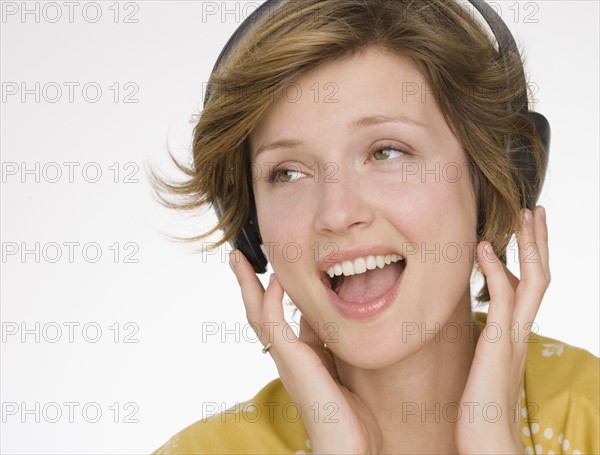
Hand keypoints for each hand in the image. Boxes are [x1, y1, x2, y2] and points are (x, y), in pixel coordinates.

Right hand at [229, 250, 382, 453]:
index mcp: (296, 357)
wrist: (348, 446)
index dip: (270, 293)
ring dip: (249, 284)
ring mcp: (285, 358)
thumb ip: (330, 344)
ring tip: (240, 259)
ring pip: (257, 313)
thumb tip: (328, 317)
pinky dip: (272, 297)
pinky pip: (274, 321)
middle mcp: (285, 356)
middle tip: (237, 258)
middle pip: (257, 312)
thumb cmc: (350, 414)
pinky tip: (277, 278)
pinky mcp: (292, 359)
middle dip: (248, 284)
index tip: (271, 270)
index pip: (275, 318)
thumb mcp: (340, 367)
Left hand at [456, 206, 549, 453]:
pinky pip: (504, 300)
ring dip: (530, 246)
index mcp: (514, 334)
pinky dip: (496, 270)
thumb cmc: (479, 406)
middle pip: (541, 276)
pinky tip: (483, 248)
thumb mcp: (482, 364)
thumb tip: (478, 325)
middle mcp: (520, 332)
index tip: (523, 232)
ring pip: (534, 282)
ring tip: (525, 216)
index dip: (529, 257)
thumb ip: (484, 341)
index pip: (529, 287)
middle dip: (539, 242)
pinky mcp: (499, 345)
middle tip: (535, 211)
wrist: (486, 440)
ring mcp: (513, 337)